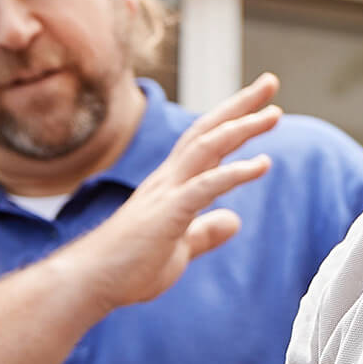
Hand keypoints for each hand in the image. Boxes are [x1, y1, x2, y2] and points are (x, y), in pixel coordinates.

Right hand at [55, 74, 283, 314]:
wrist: (89, 282)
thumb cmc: (127, 268)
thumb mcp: (179, 249)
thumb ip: (204, 233)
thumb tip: (233, 221)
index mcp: (171, 184)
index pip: (205, 140)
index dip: (233, 119)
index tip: (262, 104)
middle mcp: (168, 179)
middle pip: (208, 130)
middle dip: (241, 104)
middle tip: (270, 81)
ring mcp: (166, 193)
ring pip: (207, 147)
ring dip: (241, 127)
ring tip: (273, 114)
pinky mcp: (167, 213)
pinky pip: (205, 186)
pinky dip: (235, 172)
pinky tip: (263, 164)